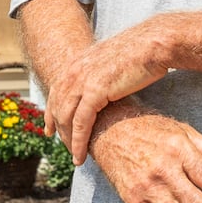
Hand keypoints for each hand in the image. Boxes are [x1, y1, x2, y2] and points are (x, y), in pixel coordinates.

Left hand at [46, 23, 168, 162]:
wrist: (153, 43)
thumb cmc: (140, 53)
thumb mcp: (111, 61)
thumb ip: (101, 73)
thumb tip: (103, 85)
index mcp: (76, 62)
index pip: (55, 92)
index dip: (50, 113)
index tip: (49, 130)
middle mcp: (74, 70)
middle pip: (57, 107)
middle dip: (59, 131)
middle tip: (65, 149)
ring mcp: (82, 80)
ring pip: (66, 117)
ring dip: (69, 141)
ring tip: (76, 158)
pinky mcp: (95, 91)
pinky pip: (81, 123)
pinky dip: (79, 142)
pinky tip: (80, 156)